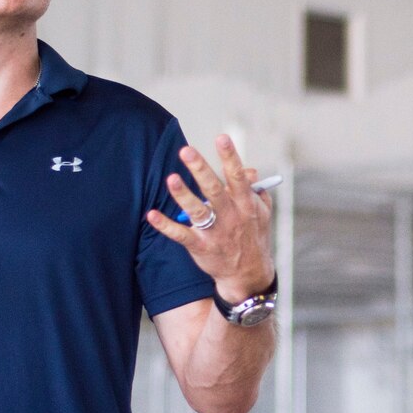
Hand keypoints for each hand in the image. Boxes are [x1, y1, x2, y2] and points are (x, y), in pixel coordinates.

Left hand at [144, 134, 274, 302]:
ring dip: (183, 195)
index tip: (221, 137)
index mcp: (246, 204)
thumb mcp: (262, 212)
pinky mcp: (201, 247)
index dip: (230, 157)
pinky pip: (181, 235)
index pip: (238, 177)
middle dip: (201, 169)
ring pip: (198, 211)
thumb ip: (256, 190)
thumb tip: (250, 171)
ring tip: (171, 179)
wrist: (249, 275)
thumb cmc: (253, 237)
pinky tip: (151, 215)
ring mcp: (216, 233)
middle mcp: (231, 216)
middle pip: (214, 189)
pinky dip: (166, 226)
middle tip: (186, 150)